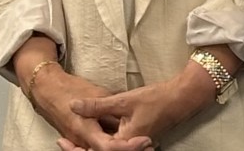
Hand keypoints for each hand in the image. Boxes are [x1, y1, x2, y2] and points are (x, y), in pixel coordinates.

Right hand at [25, 68, 149, 150]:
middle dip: (127, 149)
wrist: (48, 88)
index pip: (110, 146)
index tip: (145, 140)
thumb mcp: (98, 95)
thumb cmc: (71, 88)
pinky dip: (110, 145)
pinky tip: (127, 141)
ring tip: (142, 144)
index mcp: (84, 130)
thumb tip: (128, 119)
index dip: (129, 146)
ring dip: (121, 147)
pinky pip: (95, 146)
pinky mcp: (79, 138)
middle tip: (149, 145)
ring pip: (100, 150)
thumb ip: (111, 111)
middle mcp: (80, 140)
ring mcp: (79, 140)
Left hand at [61, 64, 215, 150]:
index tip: (61, 142)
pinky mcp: (136, 140)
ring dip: (91, 146)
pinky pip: (116, 146)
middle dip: (81, 149)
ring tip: (73, 141)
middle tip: (63, 143)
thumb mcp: (123, 100)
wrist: (182, 97)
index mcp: (125, 141)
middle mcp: (129, 147)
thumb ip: (97, 105)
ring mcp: (134, 145)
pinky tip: (95, 135)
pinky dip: (102, 143)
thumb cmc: (156, 98)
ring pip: (108, 150)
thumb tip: (73, 106)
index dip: (75, 149)